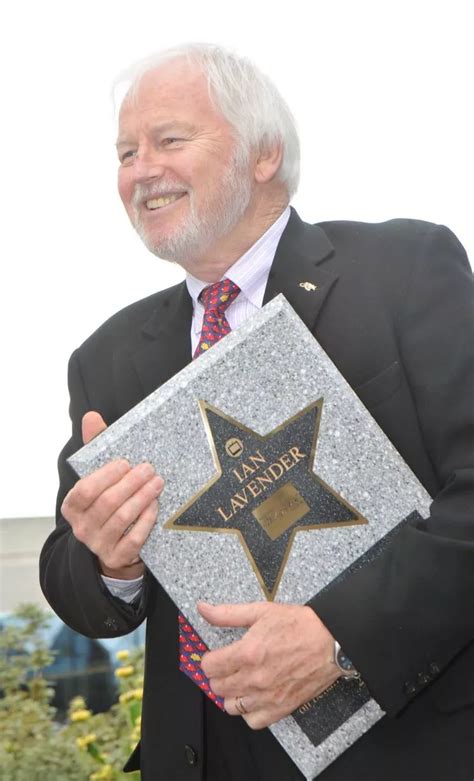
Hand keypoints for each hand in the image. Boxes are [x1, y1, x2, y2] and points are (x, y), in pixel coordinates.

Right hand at [61, 411, 162, 578]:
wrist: (112, 547)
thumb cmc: (105, 503)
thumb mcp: (98, 477)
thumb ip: (94, 448)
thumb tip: (91, 416)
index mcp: (72, 506)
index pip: (85, 490)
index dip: (107, 475)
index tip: (126, 462)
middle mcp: (81, 528)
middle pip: (107, 503)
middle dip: (131, 484)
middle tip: (150, 469)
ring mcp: (99, 545)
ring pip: (122, 519)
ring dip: (142, 498)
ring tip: (157, 482)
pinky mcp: (117, 557)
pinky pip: (134, 538)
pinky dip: (146, 520)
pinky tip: (155, 505)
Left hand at [198, 601, 339, 728]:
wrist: (330, 640)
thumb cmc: (298, 624)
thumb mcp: (260, 611)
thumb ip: (227, 614)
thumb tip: (203, 609)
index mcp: (247, 652)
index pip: (209, 667)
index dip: (210, 659)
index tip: (216, 656)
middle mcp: (254, 678)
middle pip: (218, 687)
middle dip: (219, 675)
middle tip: (228, 666)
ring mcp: (267, 696)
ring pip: (231, 706)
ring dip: (231, 694)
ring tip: (240, 680)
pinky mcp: (281, 708)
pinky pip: (253, 721)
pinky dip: (249, 711)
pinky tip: (254, 696)